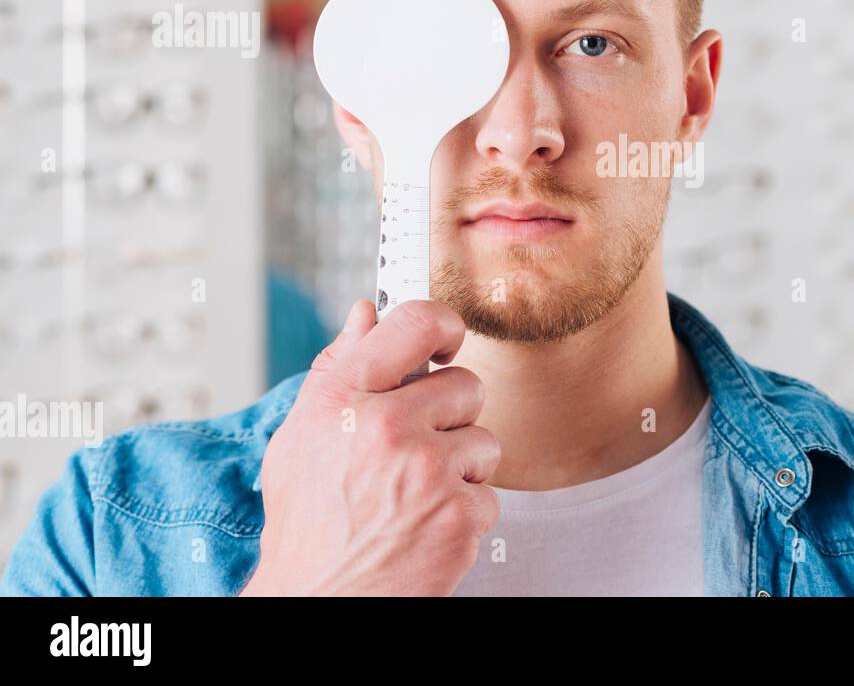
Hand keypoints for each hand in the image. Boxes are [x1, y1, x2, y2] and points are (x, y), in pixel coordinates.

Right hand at [240, 298, 500, 595]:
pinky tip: (426, 527)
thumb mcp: (300, 439)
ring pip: (484, 440)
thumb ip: (337, 370)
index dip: (442, 324)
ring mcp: (426, 470)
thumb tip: (366, 315)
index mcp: (341, 399)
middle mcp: (384, 426)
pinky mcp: (458, 513)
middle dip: (450, 417)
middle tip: (416, 451)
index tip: (446, 339)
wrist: (318, 603)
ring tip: (416, 497)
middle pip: (465, 384)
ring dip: (461, 468)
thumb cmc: (308, 526)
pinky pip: (489, 493)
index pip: (415, 322)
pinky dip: (465, 514)